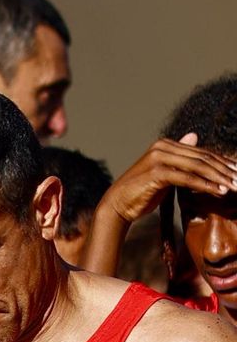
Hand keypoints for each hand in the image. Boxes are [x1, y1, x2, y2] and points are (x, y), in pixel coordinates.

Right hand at [99, 134, 236, 228]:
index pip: (201, 153)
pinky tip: (218, 192)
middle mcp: (162, 147)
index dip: (222, 163)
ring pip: (197, 166)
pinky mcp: (156, 172)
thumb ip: (180, 158)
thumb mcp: (164, 172)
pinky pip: (186, 178)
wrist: (116, 205)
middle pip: (202, 158)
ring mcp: (158, 158)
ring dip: (218, 178)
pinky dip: (204, 185)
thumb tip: (194, 136)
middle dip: (224, 170)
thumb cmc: (141, 192)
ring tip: (233, 187)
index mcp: (165, 144)